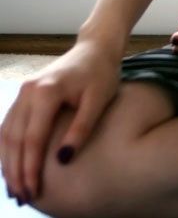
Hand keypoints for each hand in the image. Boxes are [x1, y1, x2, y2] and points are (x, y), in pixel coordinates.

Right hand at [0, 38, 120, 203]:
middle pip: (15, 139)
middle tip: (22, 197)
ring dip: (8, 162)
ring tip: (15, 188)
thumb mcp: (99, 100)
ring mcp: (23, 91)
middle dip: (16, 171)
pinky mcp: (24, 94)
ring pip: (7, 133)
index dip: (31, 168)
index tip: (34, 191)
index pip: (33, 138)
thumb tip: (62, 160)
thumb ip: (81, 129)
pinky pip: (9, 124)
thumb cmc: (101, 73)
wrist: (96, 47)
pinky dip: (8, 147)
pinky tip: (12, 165)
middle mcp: (28, 91)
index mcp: (46, 91)